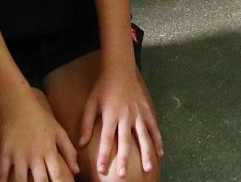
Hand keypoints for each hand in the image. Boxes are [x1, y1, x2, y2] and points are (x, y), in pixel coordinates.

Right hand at [0, 86, 79, 181]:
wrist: (17, 104)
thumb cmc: (41, 118)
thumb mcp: (58, 132)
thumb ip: (68, 151)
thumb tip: (77, 171)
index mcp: (49, 150)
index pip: (58, 175)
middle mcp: (34, 155)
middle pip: (40, 181)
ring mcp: (18, 155)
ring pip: (20, 180)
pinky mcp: (5, 153)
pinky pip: (2, 173)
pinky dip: (2, 181)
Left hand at [79, 60, 163, 178]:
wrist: (120, 69)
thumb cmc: (103, 88)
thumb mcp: (91, 104)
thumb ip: (87, 125)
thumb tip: (80, 145)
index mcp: (111, 115)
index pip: (106, 139)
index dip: (104, 155)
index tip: (102, 170)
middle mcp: (125, 116)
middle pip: (125, 141)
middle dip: (124, 158)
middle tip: (123, 174)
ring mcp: (138, 114)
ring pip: (143, 136)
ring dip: (146, 153)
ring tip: (147, 168)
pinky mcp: (147, 111)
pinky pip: (154, 128)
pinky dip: (158, 140)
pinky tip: (160, 153)